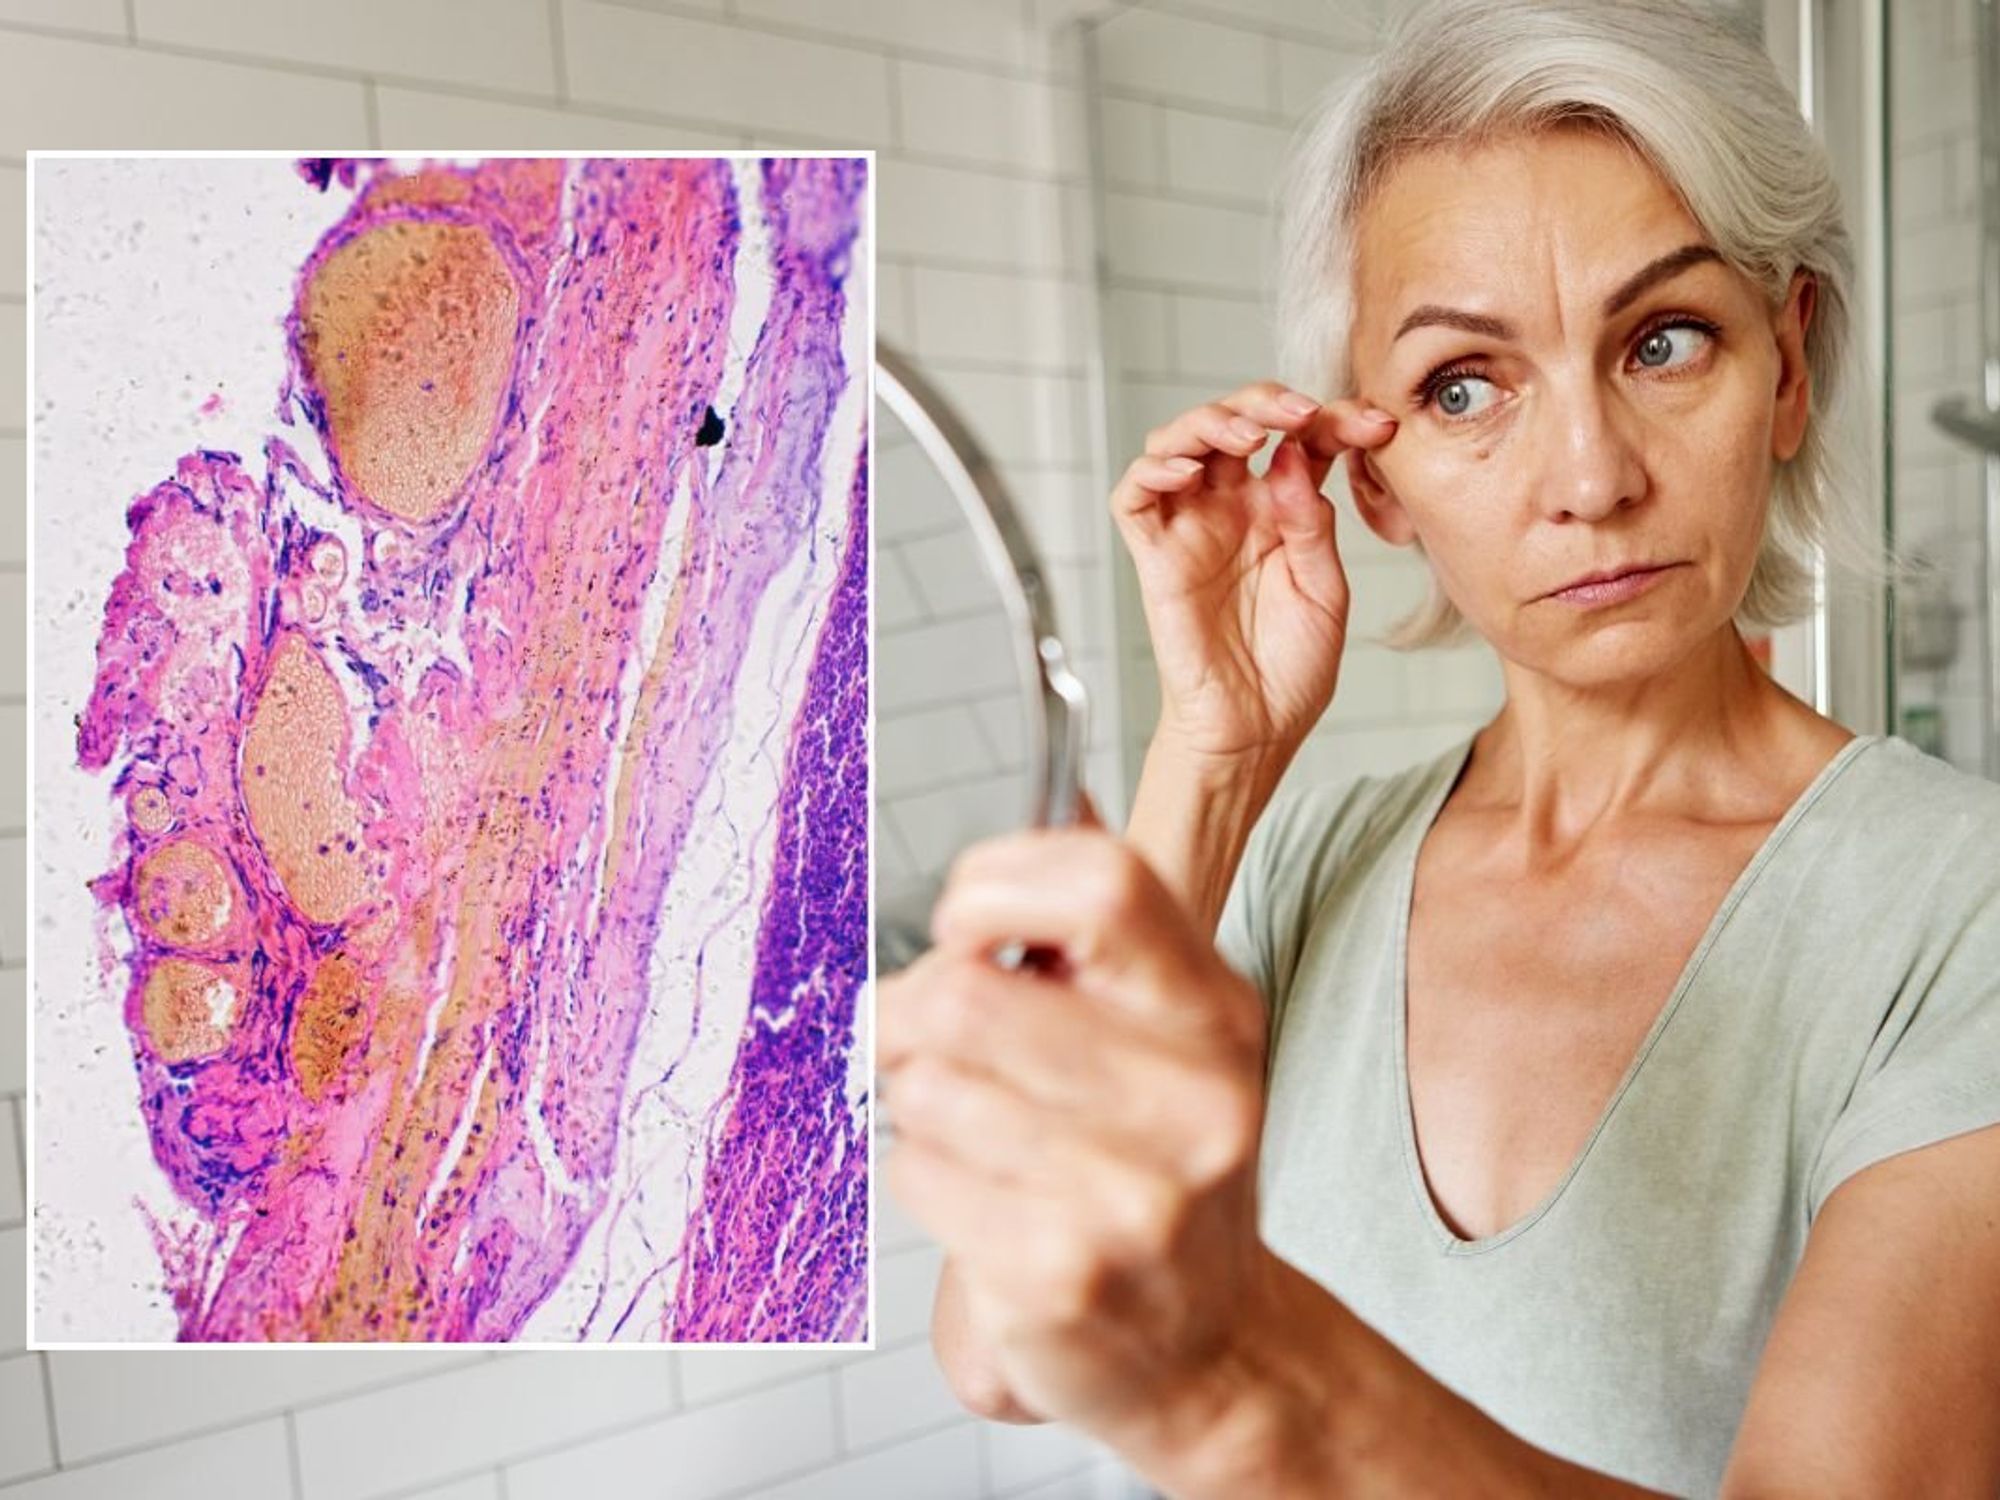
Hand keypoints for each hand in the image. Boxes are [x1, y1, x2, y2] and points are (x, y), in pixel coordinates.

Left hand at [880, 814, 1274, 1461]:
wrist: (1210, 1350)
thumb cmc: (1160, 1171)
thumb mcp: (1170, 1035)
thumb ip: (1103, 933)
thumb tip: (1046, 794)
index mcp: (1214, 1011)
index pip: (1099, 881)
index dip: (994, 886)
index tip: (963, 925)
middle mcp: (1194, 1094)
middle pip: (968, 992)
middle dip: (907, 1012)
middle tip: (914, 1038)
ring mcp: (1134, 1192)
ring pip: (928, 1085)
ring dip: (917, 1106)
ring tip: (974, 1136)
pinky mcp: (1061, 1274)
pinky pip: (918, 1173)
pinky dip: (921, 1179)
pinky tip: (982, 1205)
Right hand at [1113, 380, 1397, 770]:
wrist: (1255, 732)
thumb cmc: (1289, 671)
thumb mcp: (1325, 590)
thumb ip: (1312, 524)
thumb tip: (1293, 457)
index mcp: (1280, 512)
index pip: (1300, 441)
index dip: (1335, 420)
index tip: (1376, 424)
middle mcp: (1232, 510)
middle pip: (1233, 422)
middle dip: (1267, 400)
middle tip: (1303, 412)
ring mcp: (1190, 529)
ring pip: (1178, 442)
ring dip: (1210, 420)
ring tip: (1250, 432)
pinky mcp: (1154, 557)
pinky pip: (1134, 498)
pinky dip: (1153, 470)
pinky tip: (1190, 473)